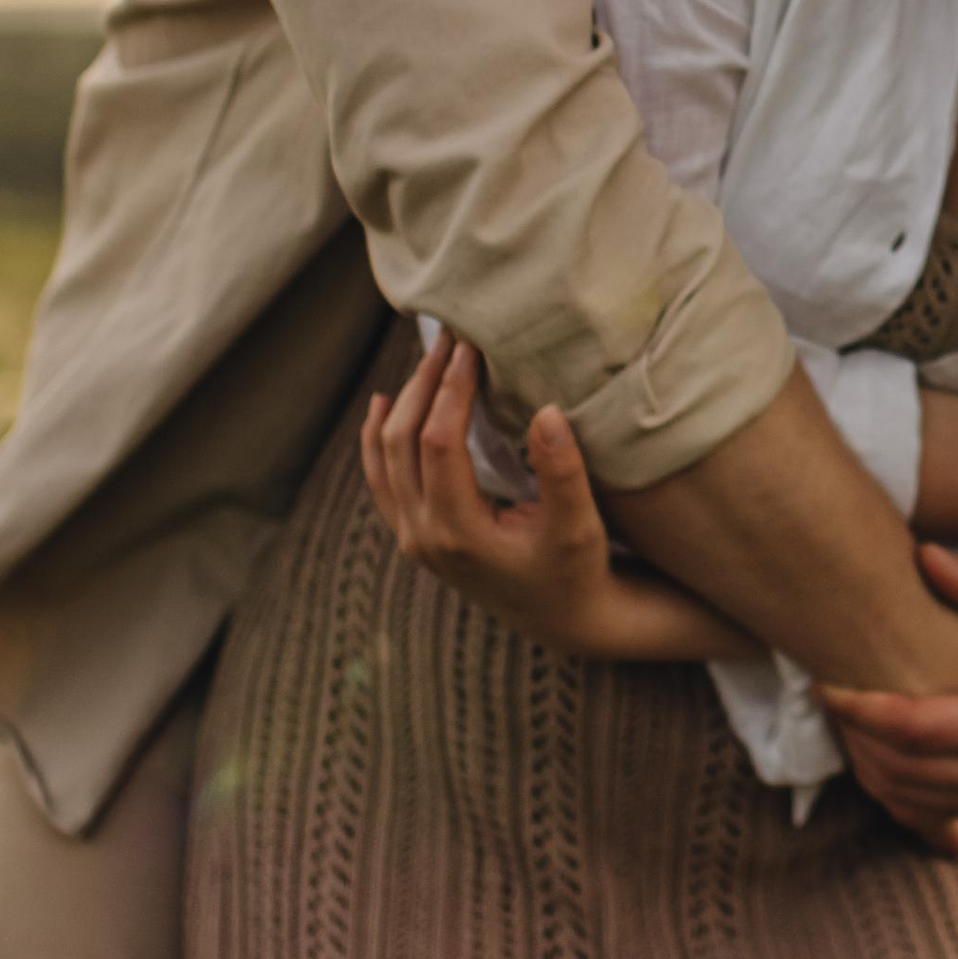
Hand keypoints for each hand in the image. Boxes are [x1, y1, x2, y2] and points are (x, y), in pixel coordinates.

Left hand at [361, 333, 739, 663]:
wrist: (565, 619)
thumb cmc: (578, 570)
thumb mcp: (580, 525)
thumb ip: (562, 471)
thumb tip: (547, 410)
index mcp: (459, 533)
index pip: (439, 442)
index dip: (452, 389)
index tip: (473, 348)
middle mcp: (423, 537)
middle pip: (401, 442)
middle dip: (424, 384)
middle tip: (452, 339)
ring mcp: (412, 540)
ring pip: (383, 458)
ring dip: (401, 404)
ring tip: (428, 359)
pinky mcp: (415, 538)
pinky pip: (381, 479)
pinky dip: (377, 438)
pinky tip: (385, 405)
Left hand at [819, 546, 957, 857]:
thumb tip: (920, 555)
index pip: (918, 730)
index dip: (862, 710)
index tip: (824, 684)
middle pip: (907, 772)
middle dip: (856, 738)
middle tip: (827, 697)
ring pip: (913, 800)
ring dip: (868, 765)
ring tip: (843, 719)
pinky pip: (933, 814)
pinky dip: (894, 791)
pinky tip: (871, 757)